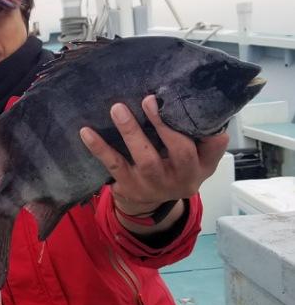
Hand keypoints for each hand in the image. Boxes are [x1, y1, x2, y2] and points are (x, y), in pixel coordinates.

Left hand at [79, 95, 228, 215]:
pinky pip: (113, 165)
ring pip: (144, 158)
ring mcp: (151, 184)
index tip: (184, 104)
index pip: (206, 149)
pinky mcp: (127, 186)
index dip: (199, 129)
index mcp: (198, 169)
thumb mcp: (200, 162)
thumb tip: (217, 120)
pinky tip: (86, 132)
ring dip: (131, 132)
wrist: (149, 205)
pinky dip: (99, 148)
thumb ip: (209, 143)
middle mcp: (178, 180)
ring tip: (118, 109)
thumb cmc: (176, 170)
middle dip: (164, 125)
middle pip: (177, 152)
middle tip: (149, 100)